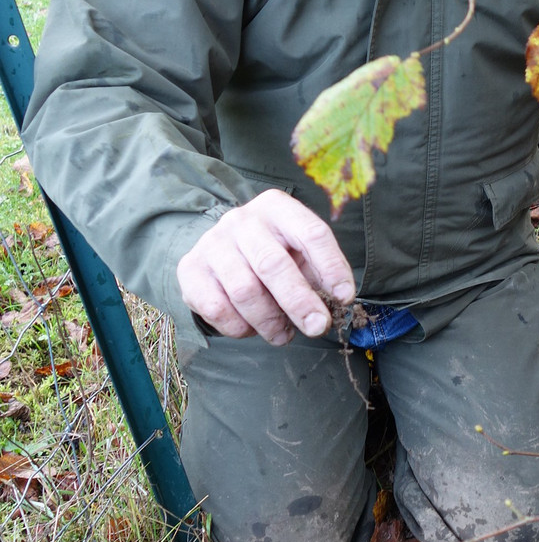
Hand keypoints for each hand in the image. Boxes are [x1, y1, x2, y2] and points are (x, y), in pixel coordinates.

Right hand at [177, 190, 354, 344]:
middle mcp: (242, 220)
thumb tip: (339, 299)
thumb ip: (320, 271)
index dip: (331, 267)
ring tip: (284, 334)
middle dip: (299, 302)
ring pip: (244, 291)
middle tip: (317, 327)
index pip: (311, 233)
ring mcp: (212, 243)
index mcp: (277, 208)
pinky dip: (239, 327)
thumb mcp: (300, 251)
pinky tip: (251, 328)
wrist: (221, 247)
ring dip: (270, 321)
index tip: (344, 297)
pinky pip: (217, 308)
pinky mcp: (190, 269)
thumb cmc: (274, 250)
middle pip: (273, 264)